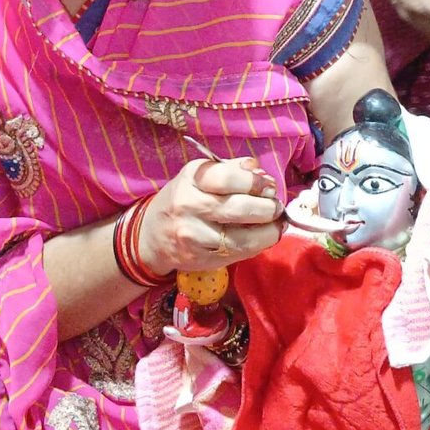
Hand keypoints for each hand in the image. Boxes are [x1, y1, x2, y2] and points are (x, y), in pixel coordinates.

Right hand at [139, 158, 281, 275]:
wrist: (152, 235)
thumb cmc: (185, 199)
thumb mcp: (201, 176)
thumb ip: (232, 170)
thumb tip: (261, 173)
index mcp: (192, 177)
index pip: (228, 177)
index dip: (256, 182)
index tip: (269, 186)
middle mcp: (189, 204)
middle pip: (239, 208)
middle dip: (267, 208)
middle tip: (276, 207)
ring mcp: (193, 234)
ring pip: (242, 237)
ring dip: (268, 231)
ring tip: (276, 224)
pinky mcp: (199, 258)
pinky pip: (237, 253)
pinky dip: (257, 246)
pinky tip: (263, 238)